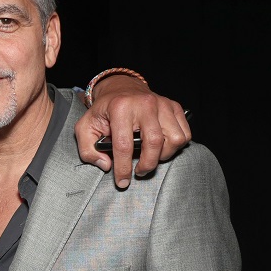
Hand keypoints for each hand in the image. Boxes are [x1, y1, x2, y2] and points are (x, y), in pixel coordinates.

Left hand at [74, 75, 190, 187]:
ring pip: (175, 139)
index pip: (124, 145)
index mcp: (119, 108)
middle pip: (155, 143)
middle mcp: (144, 104)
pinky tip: (161, 146)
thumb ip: (88, 150)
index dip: (123, 168)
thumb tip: (106, 165)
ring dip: (164, 155)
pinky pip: (184, 133)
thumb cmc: (104, 111)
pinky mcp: (174, 107)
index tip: (122, 182)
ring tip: (151, 156)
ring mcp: (162, 104)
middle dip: (147, 165)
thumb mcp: (85, 128)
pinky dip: (175, 146)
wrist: (121, 88)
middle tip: (139, 171)